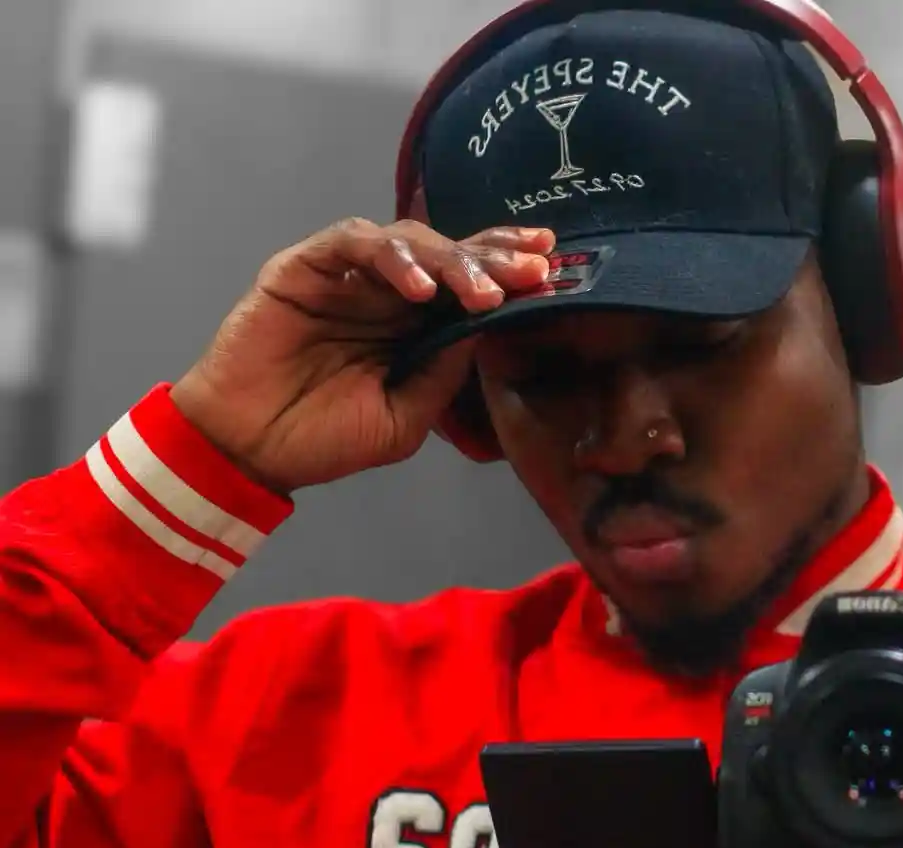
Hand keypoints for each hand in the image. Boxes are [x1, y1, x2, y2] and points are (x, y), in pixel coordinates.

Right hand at [170, 217, 553, 493]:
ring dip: (451, 261)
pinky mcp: (305, 267)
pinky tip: (417, 289)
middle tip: (531, 270)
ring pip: (409, 241)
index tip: (551, 267)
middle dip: (495, 258)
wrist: (249, 450)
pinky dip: (389, 258)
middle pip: (450, 252)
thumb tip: (487, 328)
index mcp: (415, 323)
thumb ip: (445, 371)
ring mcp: (347, 275)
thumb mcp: (406, 417)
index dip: (507, 268)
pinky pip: (353, 242)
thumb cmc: (325, 437)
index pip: (470, 282)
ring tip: (479, 291)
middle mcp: (387, 290)